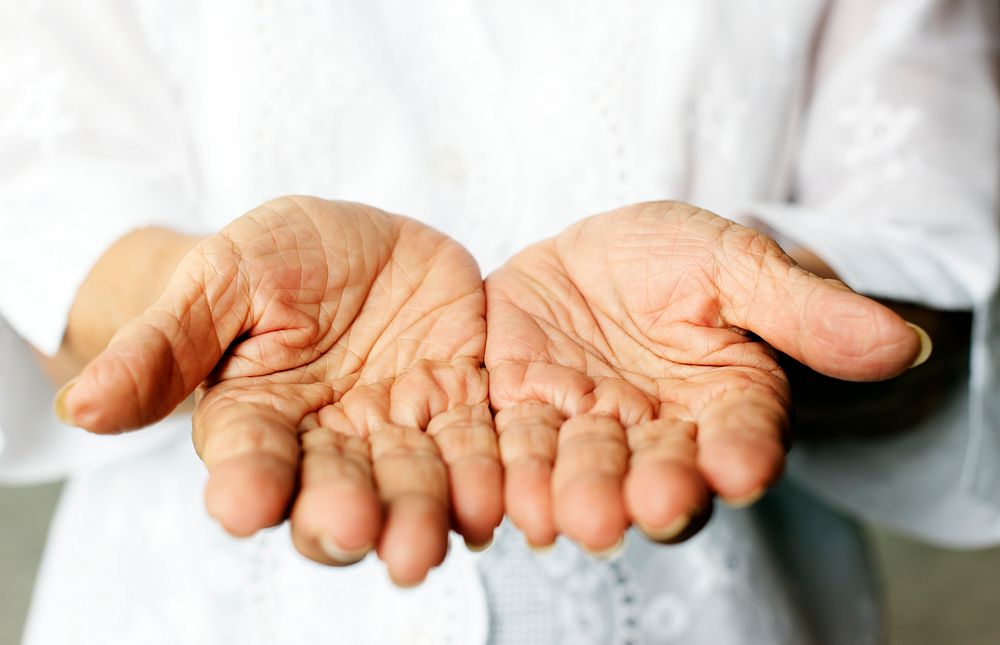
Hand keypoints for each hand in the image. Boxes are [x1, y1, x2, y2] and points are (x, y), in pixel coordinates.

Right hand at [58, 196, 501, 584]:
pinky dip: (485, 477)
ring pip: (412, 486)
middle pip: (337, 493)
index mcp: (259, 419)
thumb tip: (79, 406)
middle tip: (353, 530)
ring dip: (420, 517)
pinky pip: (478, 446)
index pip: (249, 460)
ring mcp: (401, 430)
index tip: (241, 504)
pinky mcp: (463, 405)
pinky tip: (492, 503)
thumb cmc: (272, 259)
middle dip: (344, 515)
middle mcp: (331, 442)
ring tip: (427, 542)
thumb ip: (162, 345)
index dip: (246, 483)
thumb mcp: (218, 280)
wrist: (355, 242)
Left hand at [485, 201, 922, 551]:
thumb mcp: (738, 264)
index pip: (741, 436)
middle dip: (654, 490)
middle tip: (651, 504)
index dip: (743, 453)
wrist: (593, 256)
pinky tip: (497, 499)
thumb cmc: (678, 259)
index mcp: (723, 404)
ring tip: (567, 516)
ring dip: (575, 496)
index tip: (744, 468)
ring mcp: (582, 431)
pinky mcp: (516, 414)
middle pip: (658, 471)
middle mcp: (655, 435)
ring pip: (580, 471)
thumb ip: (803, 308)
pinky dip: (503, 474)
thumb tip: (904, 344)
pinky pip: (508, 446)